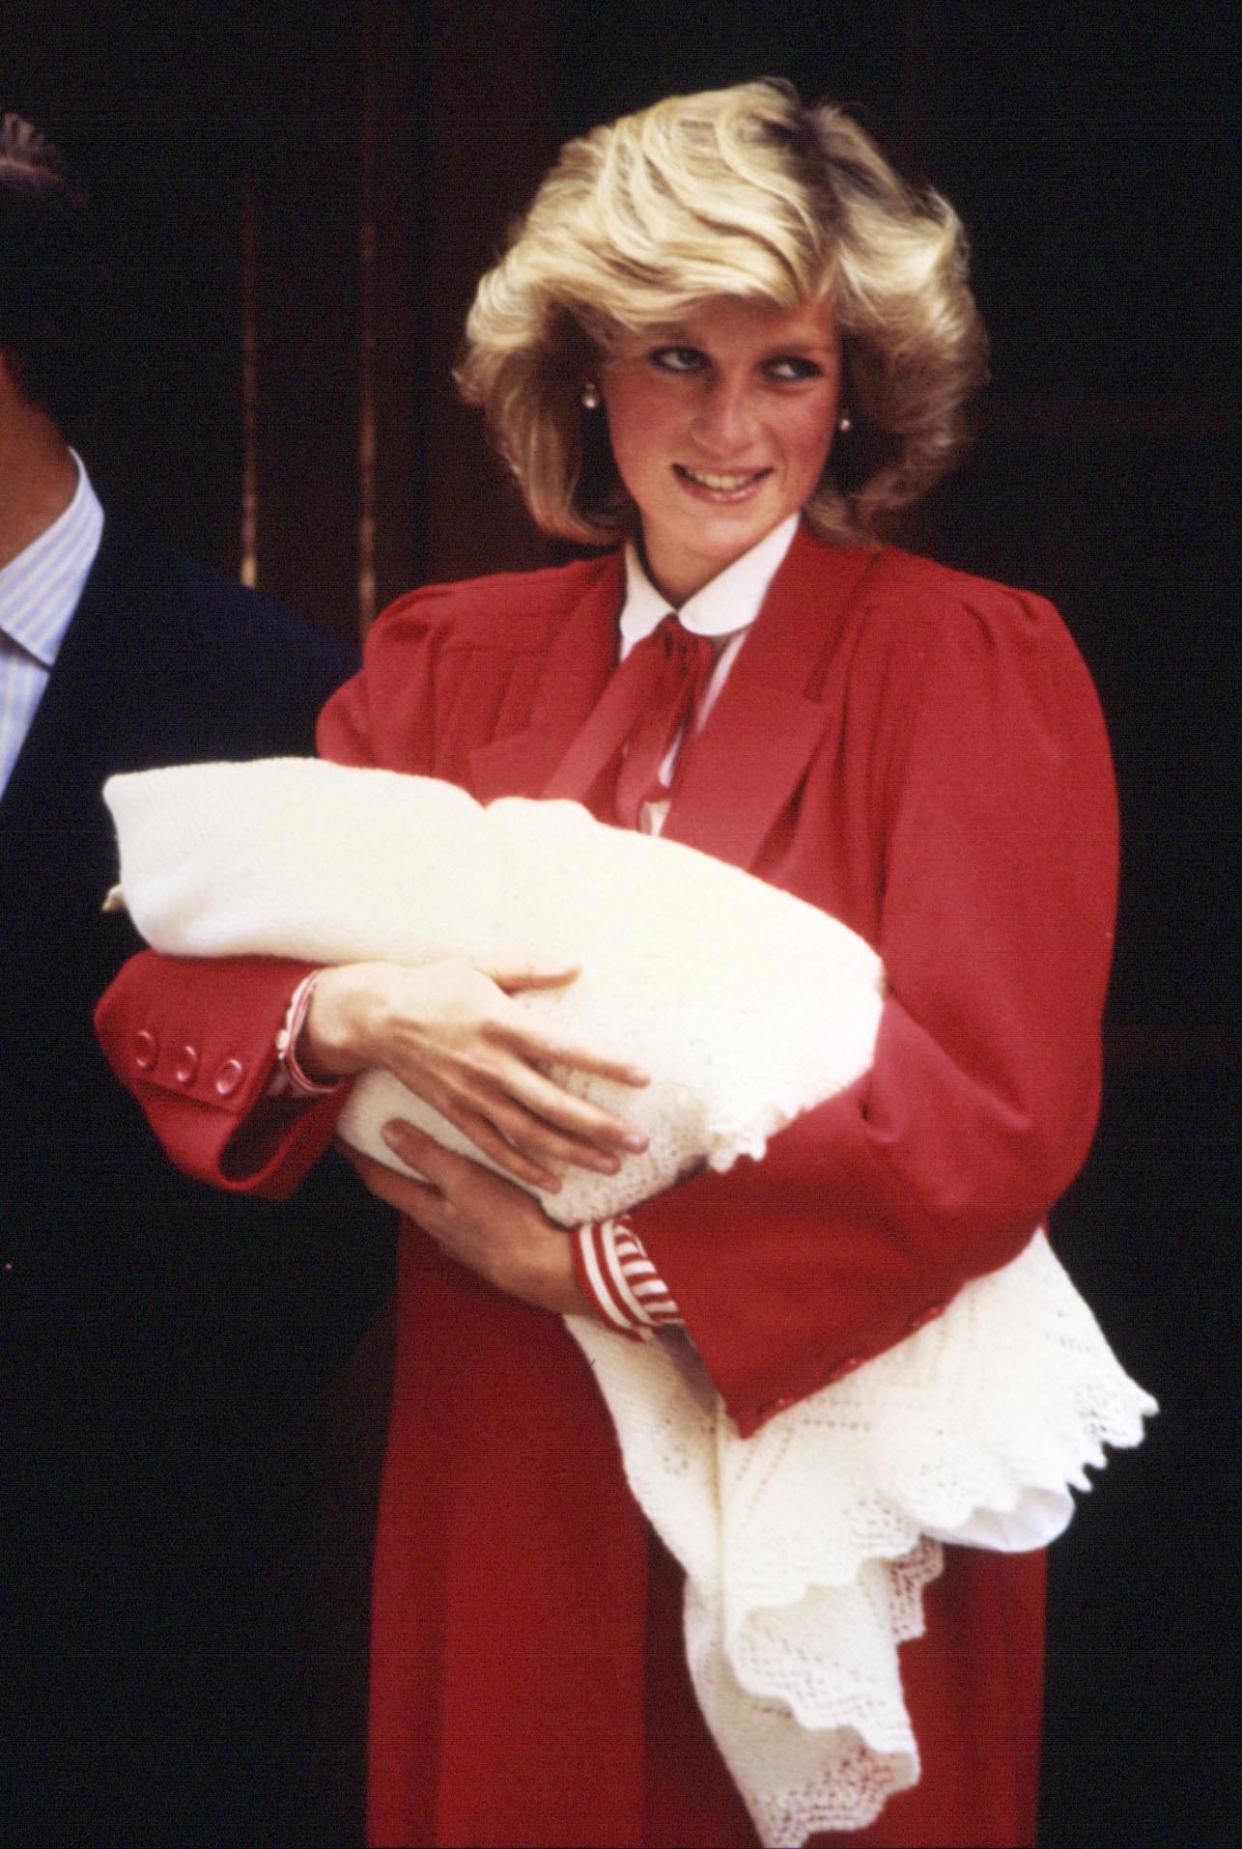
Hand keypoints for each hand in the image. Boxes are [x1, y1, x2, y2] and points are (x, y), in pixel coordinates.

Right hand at [303, 957, 648, 1191]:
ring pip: (531, 1134)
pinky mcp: (456, 1113)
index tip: (642, 1076)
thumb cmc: (434, 986)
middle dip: (601, 1126)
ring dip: (574, 1152)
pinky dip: (524, 1168)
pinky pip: (494, 1148)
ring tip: (613, 1164)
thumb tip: (576, 964)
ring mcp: (473, 1095)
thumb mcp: (482, 966)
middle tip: (639, 1140)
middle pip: (555, 1105)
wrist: (377, 1018)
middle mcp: (492, 1066)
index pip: (566, 1048)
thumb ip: (530, 969)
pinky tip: (554, 1181)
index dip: (606, 1064)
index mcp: (503, 1026)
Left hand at [337, 1121, 589, 1315]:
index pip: (381, 1180)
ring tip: (433, 1161)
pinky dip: (459, 1199)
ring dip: (428, 1185)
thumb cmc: (507, 1222)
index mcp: (427, 1209)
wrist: (547, 1270)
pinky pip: (463, 1218)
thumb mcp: (466, 1180)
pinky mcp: (487, 1248)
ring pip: (435, 1207)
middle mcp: (438, 1228)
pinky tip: (477, 1191)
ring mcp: (462, 1242)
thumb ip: (427, 1157)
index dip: (359, 1158)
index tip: (339, 1138)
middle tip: (384, 1143)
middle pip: (406, 1195)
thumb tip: (387, 1131)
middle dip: (392, 1170)